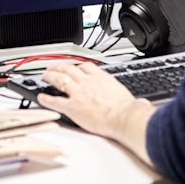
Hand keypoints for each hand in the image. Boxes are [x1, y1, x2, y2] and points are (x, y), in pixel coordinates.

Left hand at [38, 62, 156, 164]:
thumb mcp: (129, 98)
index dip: (78, 65)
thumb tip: (143, 105)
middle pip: (69, 69)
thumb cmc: (127, 110)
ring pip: (59, 79)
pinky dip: (46, 98)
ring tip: (44, 76)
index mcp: (101, 78)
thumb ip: (131, 99)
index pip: (86, 66)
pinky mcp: (71, 107)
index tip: (75, 67)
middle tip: (54, 67)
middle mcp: (87, 82)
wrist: (122, 117)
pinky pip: (55, 100)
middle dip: (59, 66)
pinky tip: (40, 97)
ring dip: (50, 76)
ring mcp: (78, 93)